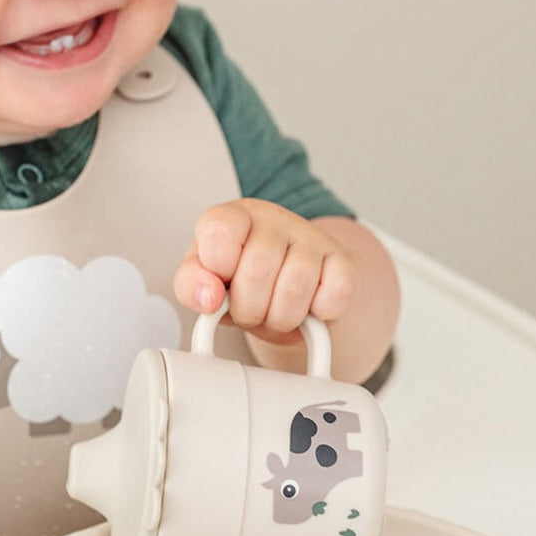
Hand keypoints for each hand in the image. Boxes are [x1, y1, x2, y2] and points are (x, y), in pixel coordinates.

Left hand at [173, 200, 357, 345]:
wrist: (287, 292)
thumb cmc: (241, 282)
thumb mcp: (205, 282)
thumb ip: (192, 285)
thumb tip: (208, 297)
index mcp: (234, 217)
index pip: (219, 231)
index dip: (217, 268)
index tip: (221, 281)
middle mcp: (274, 219)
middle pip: (257, 272)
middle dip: (248, 309)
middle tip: (250, 309)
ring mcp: (312, 237)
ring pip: (295, 289)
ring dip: (280, 319)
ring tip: (275, 311)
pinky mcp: (344, 262)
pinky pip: (333, 297)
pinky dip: (318, 316)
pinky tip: (308, 307)